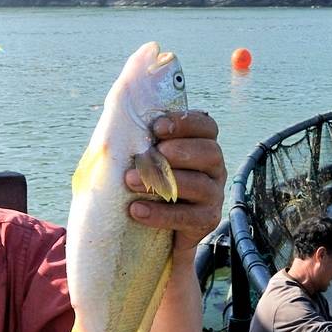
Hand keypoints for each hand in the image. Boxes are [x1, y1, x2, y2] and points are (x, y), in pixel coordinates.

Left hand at [126, 110, 226, 251]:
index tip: (157, 127)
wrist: (148, 234)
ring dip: (164, 181)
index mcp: (201, 145)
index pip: (206, 126)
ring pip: (199, 184)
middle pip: (210, 153)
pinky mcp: (206, 221)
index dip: (185, 123)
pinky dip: (160, 213)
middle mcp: (214, 168)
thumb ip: (134, 134)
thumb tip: (117, 97)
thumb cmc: (141, 185)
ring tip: (130, 181)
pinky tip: (136, 210)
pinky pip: (188, 217)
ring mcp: (213, 195)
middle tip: (154, 153)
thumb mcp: (137, 157)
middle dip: (181, 151)